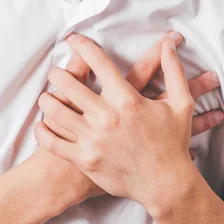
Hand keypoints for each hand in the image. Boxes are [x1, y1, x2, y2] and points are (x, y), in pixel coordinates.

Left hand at [35, 33, 208, 207]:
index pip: (97, 63)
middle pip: (68, 84)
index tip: (72, 40)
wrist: (165, 183)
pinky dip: (43, 131)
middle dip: (57, 73)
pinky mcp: (85, 159)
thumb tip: (168, 45)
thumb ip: (174, 71)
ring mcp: (93, 139)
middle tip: (54, 72)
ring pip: (55, 111)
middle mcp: (107, 117)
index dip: (81, 45)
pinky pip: (53, 142)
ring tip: (47, 97)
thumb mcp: (181, 104)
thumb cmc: (173, 144)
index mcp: (127, 100)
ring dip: (47, 100)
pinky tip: (42, 124)